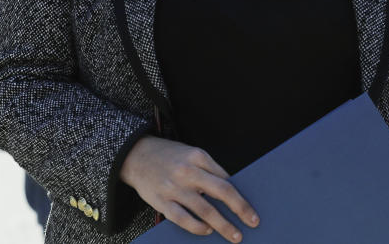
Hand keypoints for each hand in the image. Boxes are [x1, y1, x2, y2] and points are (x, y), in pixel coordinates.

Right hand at [120, 135, 258, 241]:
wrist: (136, 156)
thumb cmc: (169, 156)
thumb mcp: (192, 154)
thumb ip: (209, 169)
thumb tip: (230, 190)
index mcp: (199, 156)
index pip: (226, 178)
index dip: (241, 195)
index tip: (252, 208)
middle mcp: (188, 171)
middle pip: (222, 192)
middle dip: (240, 208)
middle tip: (253, 222)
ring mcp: (174, 187)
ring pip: (205, 210)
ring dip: (223, 225)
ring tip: (235, 235)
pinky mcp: (161, 201)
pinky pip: (183, 219)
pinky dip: (197, 227)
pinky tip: (207, 231)